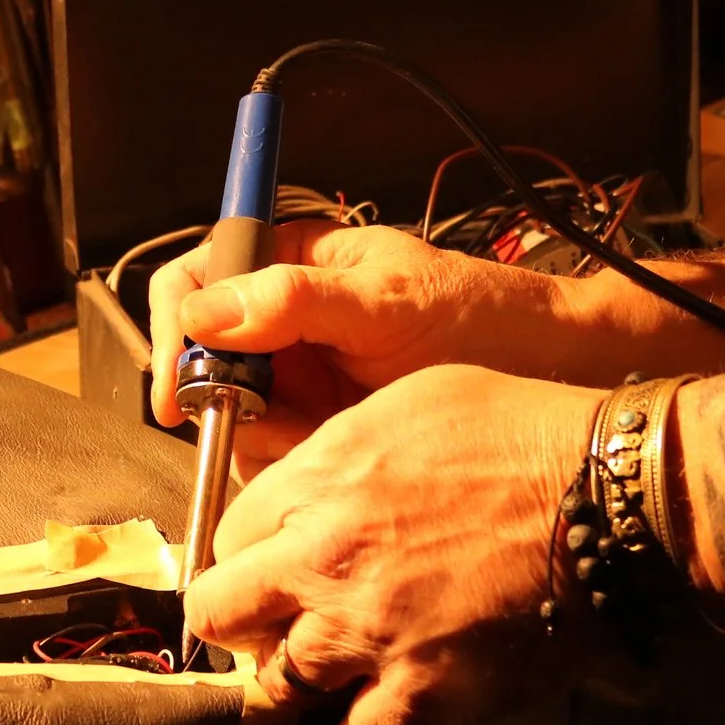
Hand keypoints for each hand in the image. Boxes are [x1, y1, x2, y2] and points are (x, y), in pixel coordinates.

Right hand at [147, 222, 595, 473]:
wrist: (547, 374)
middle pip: (201, 355)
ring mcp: (297, 374)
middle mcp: (281, 316)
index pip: (196, 279)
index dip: (176, 330)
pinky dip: (288, 464)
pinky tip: (333, 456)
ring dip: (259, 435)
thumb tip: (204, 313)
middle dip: (219, 397)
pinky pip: (269, 453)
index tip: (181, 384)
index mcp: (289, 260)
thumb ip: (294, 300)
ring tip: (320, 435)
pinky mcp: (316, 426)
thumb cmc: (480, 317)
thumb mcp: (388, 302)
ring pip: (229, 413)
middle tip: (256, 426)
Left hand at [181, 365, 598, 724]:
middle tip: (273, 619)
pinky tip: (387, 704)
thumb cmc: (524, 435)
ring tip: (337, 661)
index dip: (250, 549)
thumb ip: (337, 450)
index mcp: (321, 480)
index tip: (272, 559)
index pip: (228, 533)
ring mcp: (373, 634)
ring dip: (302, 675)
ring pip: (280, 685)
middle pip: (220, 614)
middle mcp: (328, 561)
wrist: (615, 498)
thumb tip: (305, 485)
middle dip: (239, 618)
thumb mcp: (410, 400)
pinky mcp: (430, 692)